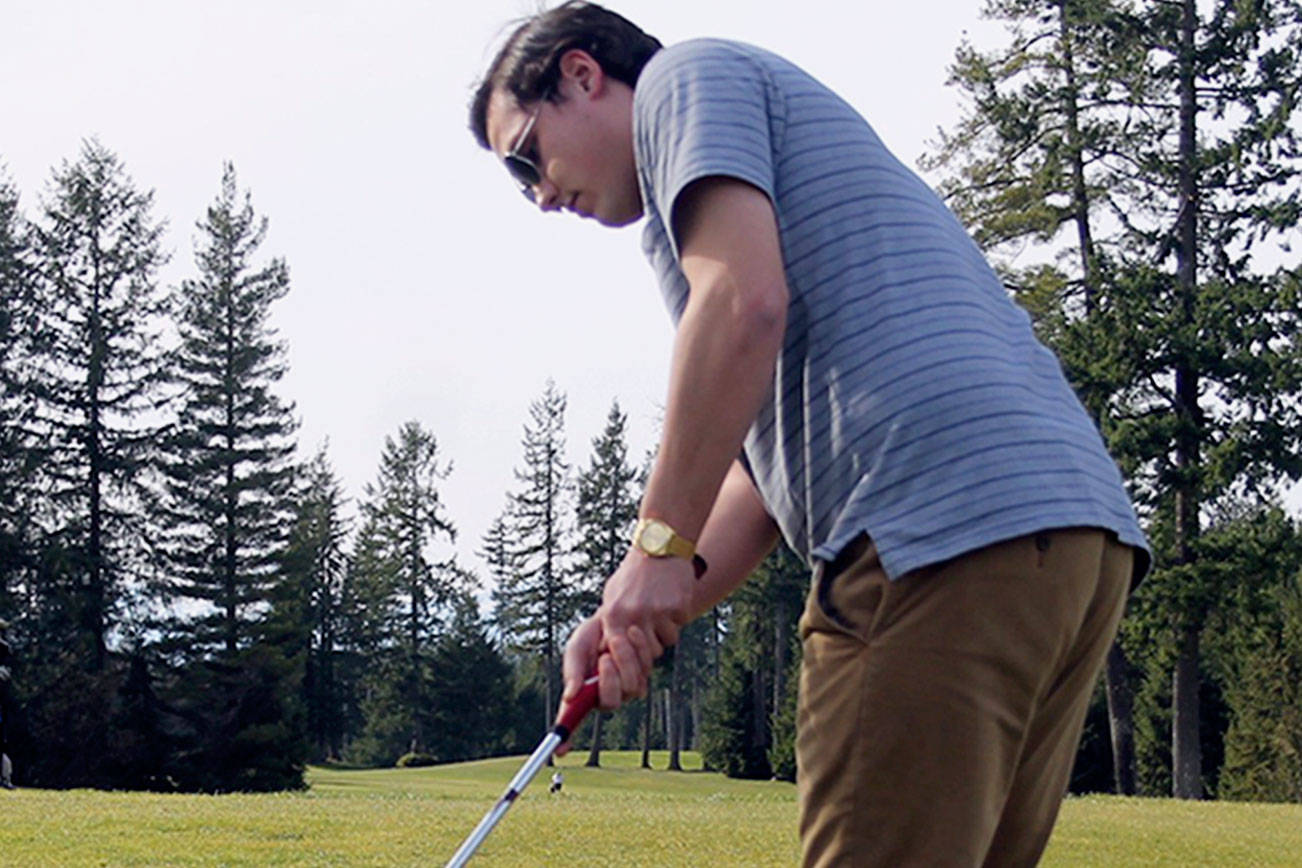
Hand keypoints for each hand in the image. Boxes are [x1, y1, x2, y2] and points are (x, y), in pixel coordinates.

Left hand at [560, 550, 694, 712]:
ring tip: (660, 609)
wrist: (658, 547)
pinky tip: (672, 599)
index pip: (619, 656)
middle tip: (651, 632)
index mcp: (613, 615)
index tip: (634, 667)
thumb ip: (610, 625)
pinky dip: (678, 617)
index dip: (628, 665)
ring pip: (666, 642)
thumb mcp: (612, 597)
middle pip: (647, 654)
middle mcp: (633, 616)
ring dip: (665, 631)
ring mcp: (657, 612)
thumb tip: (605, 654)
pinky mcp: (678, 606)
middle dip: (651, 647)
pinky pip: (680, 626)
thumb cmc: (633, 575)